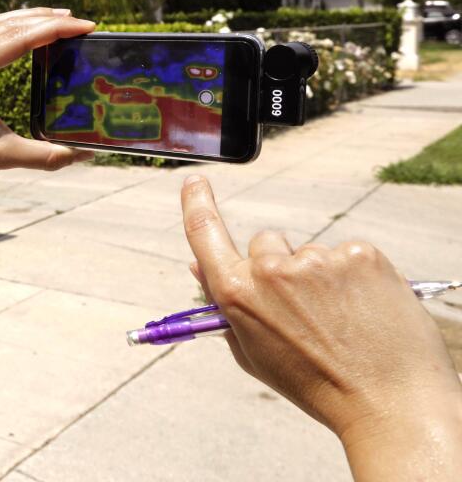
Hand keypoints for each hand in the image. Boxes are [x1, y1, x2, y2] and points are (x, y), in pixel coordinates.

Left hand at [0, 0, 95, 184]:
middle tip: (80, 22)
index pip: (22, 39)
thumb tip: (85, 154)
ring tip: (56, 14)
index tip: (86, 26)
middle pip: (11, 27)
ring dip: (25, 15)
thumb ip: (44, 156)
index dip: (57, 30)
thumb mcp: (2, 156)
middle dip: (48, 20)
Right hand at [180, 175, 461, 446]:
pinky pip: (348, 254)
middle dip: (278, 266)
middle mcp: (274, 270)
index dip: (195, 202)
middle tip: (305, 309)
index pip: (204, 231)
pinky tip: (365, 309)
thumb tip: (200, 266)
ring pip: (311, 253)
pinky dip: (355, 277)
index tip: (196, 181)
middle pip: (267, 244)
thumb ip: (226, 306)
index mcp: (239, 294)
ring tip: (343, 318)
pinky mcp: (361, 254)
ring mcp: (320, 259)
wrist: (390, 403)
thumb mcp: (255, 353)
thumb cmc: (317, 385)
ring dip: (321, 276)